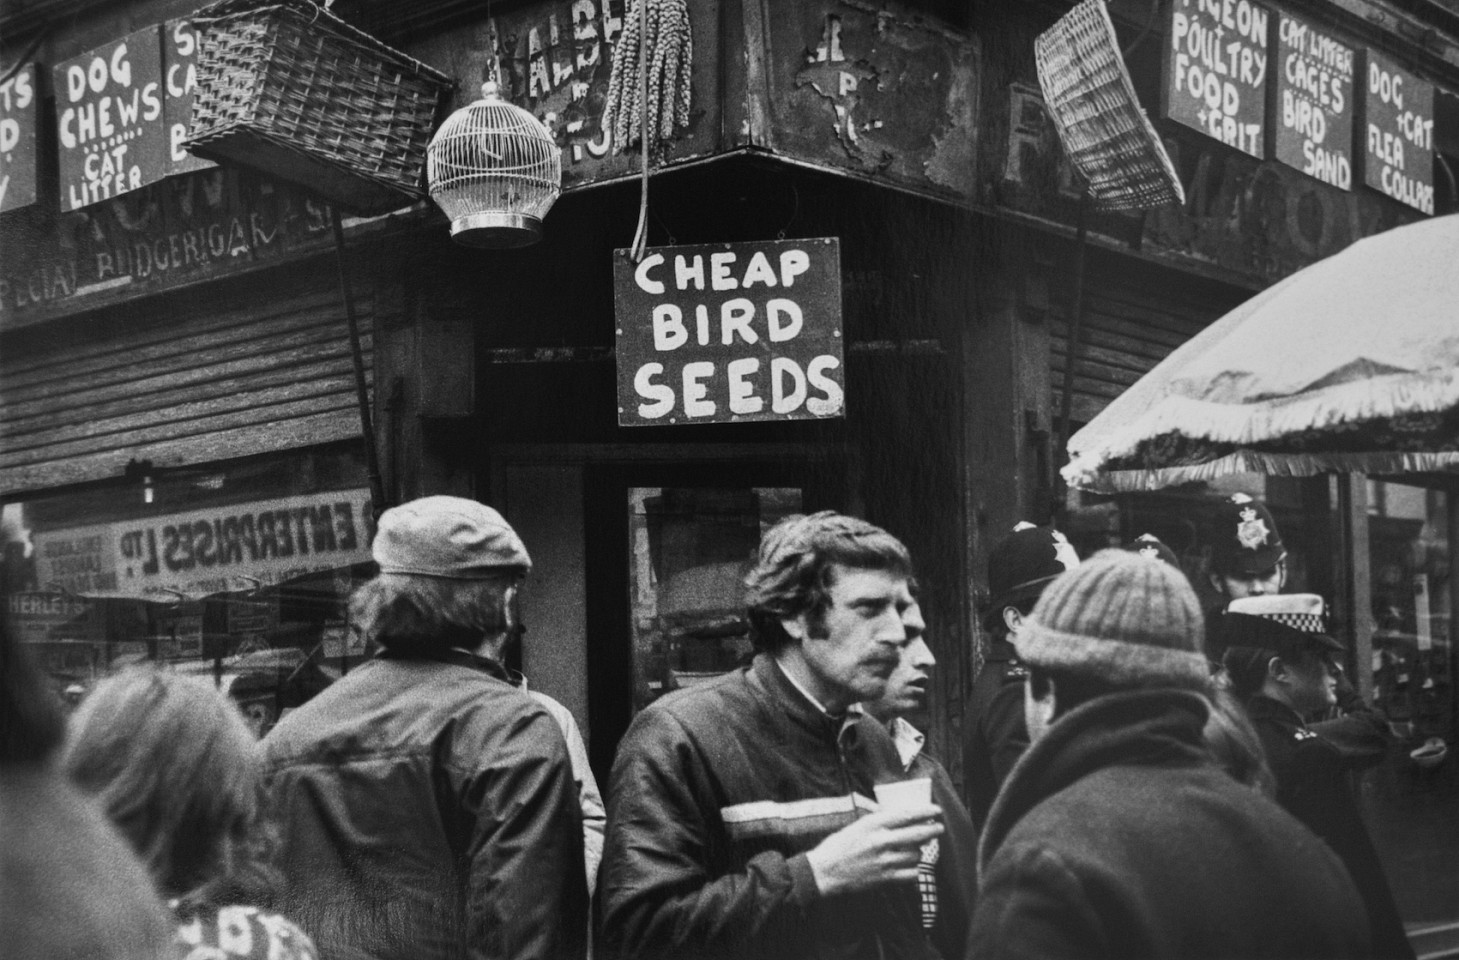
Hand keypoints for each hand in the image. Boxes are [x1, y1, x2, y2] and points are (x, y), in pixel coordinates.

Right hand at [804, 803, 942, 896]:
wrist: (825, 871)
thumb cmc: (839, 845)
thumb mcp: (858, 826)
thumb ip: (879, 822)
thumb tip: (902, 817)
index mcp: (873, 824)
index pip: (906, 815)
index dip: (925, 812)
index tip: (936, 810)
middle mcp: (880, 841)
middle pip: (917, 834)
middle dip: (932, 830)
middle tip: (939, 828)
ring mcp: (884, 861)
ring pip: (916, 855)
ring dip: (919, 851)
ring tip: (916, 849)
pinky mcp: (884, 878)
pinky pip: (910, 874)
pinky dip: (913, 870)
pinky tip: (910, 866)